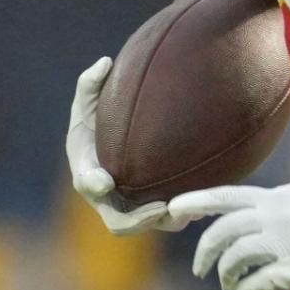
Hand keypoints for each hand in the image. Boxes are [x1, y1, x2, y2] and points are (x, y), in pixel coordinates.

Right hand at [66, 57, 173, 235]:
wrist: (119, 142)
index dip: (93, 183)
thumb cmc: (99, 120)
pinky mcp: (151, 210)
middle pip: (117, 221)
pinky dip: (182, 217)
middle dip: (137, 219)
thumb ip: (91, 83)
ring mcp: (128, 209)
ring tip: (187, 214)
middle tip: (159, 207)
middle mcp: (107, 198)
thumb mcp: (90, 99)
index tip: (105, 180)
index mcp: (87, 171)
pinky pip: (167, 221)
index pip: (86, 182)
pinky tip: (203, 206)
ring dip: (165, 223)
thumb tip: (104, 63)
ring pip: (147, 227)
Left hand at [179, 177, 289, 289]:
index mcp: (276, 197)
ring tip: (227, 286)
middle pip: (222, 232)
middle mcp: (274, 216)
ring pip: (235, 260)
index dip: (196, 202)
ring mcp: (283, 243)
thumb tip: (269, 203)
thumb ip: (285, 198)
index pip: (225, 196)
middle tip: (199, 269)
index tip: (172, 210)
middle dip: (204, 253)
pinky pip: (257, 284)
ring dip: (225, 276)